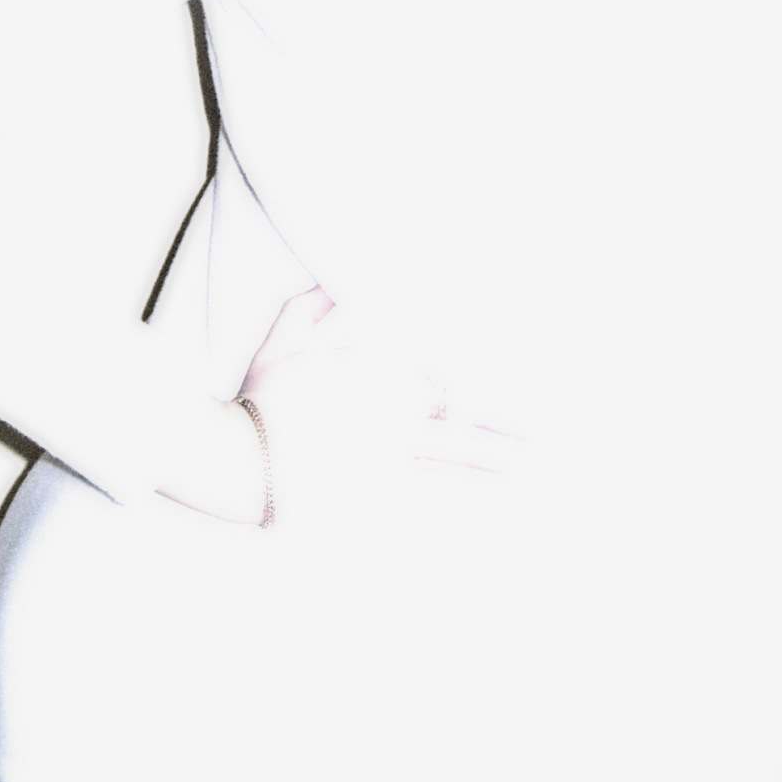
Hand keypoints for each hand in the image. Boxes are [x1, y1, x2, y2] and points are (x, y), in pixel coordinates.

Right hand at [236, 286, 522, 532]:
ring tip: (524, 468)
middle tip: (538, 433)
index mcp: (378, 371)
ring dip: (492, 461)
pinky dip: (460, 495)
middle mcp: (394, 411)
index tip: (479, 388)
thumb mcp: (283, 341)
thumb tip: (330, 281)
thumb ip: (311, 308)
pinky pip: (430, 493)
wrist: (243, 458)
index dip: (459, 382)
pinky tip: (485, 500)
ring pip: (454, 455)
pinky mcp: (380, 494)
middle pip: (460, 415)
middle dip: (501, 423)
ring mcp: (391, 455)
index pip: (434, 372)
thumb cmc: (261, 398)